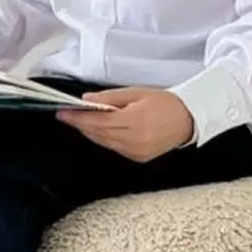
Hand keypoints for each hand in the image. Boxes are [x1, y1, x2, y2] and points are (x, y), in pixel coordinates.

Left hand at [55, 85, 194, 161]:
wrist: (188, 118)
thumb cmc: (165, 103)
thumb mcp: (136, 93)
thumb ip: (110, 98)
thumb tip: (87, 100)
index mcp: (135, 122)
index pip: (97, 121)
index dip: (78, 118)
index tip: (63, 113)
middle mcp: (135, 140)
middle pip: (98, 134)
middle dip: (81, 125)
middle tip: (67, 115)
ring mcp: (137, 152)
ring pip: (104, 143)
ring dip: (91, 132)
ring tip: (81, 121)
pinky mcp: (139, 158)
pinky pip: (114, 148)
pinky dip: (105, 139)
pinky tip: (100, 130)